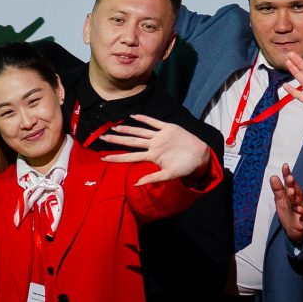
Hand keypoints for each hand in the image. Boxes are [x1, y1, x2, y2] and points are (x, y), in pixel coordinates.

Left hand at [99, 114, 213, 185]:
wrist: (200, 156)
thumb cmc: (185, 167)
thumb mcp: (169, 175)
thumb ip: (152, 178)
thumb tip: (135, 184)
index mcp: (151, 157)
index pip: (130, 157)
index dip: (116, 157)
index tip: (102, 158)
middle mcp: (152, 146)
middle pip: (131, 142)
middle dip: (116, 140)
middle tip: (101, 138)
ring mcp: (159, 136)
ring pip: (140, 131)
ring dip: (127, 129)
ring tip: (114, 127)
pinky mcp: (168, 128)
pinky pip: (154, 122)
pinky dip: (144, 119)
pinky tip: (134, 116)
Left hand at [269, 164, 302, 242]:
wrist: (295, 231)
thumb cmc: (289, 212)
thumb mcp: (280, 200)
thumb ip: (278, 189)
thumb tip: (273, 176)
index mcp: (292, 194)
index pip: (290, 183)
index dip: (288, 174)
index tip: (285, 166)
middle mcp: (298, 200)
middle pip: (296, 191)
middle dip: (293, 184)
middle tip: (289, 177)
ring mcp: (302, 210)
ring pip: (300, 202)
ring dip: (295, 197)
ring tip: (291, 191)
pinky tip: (299, 209)